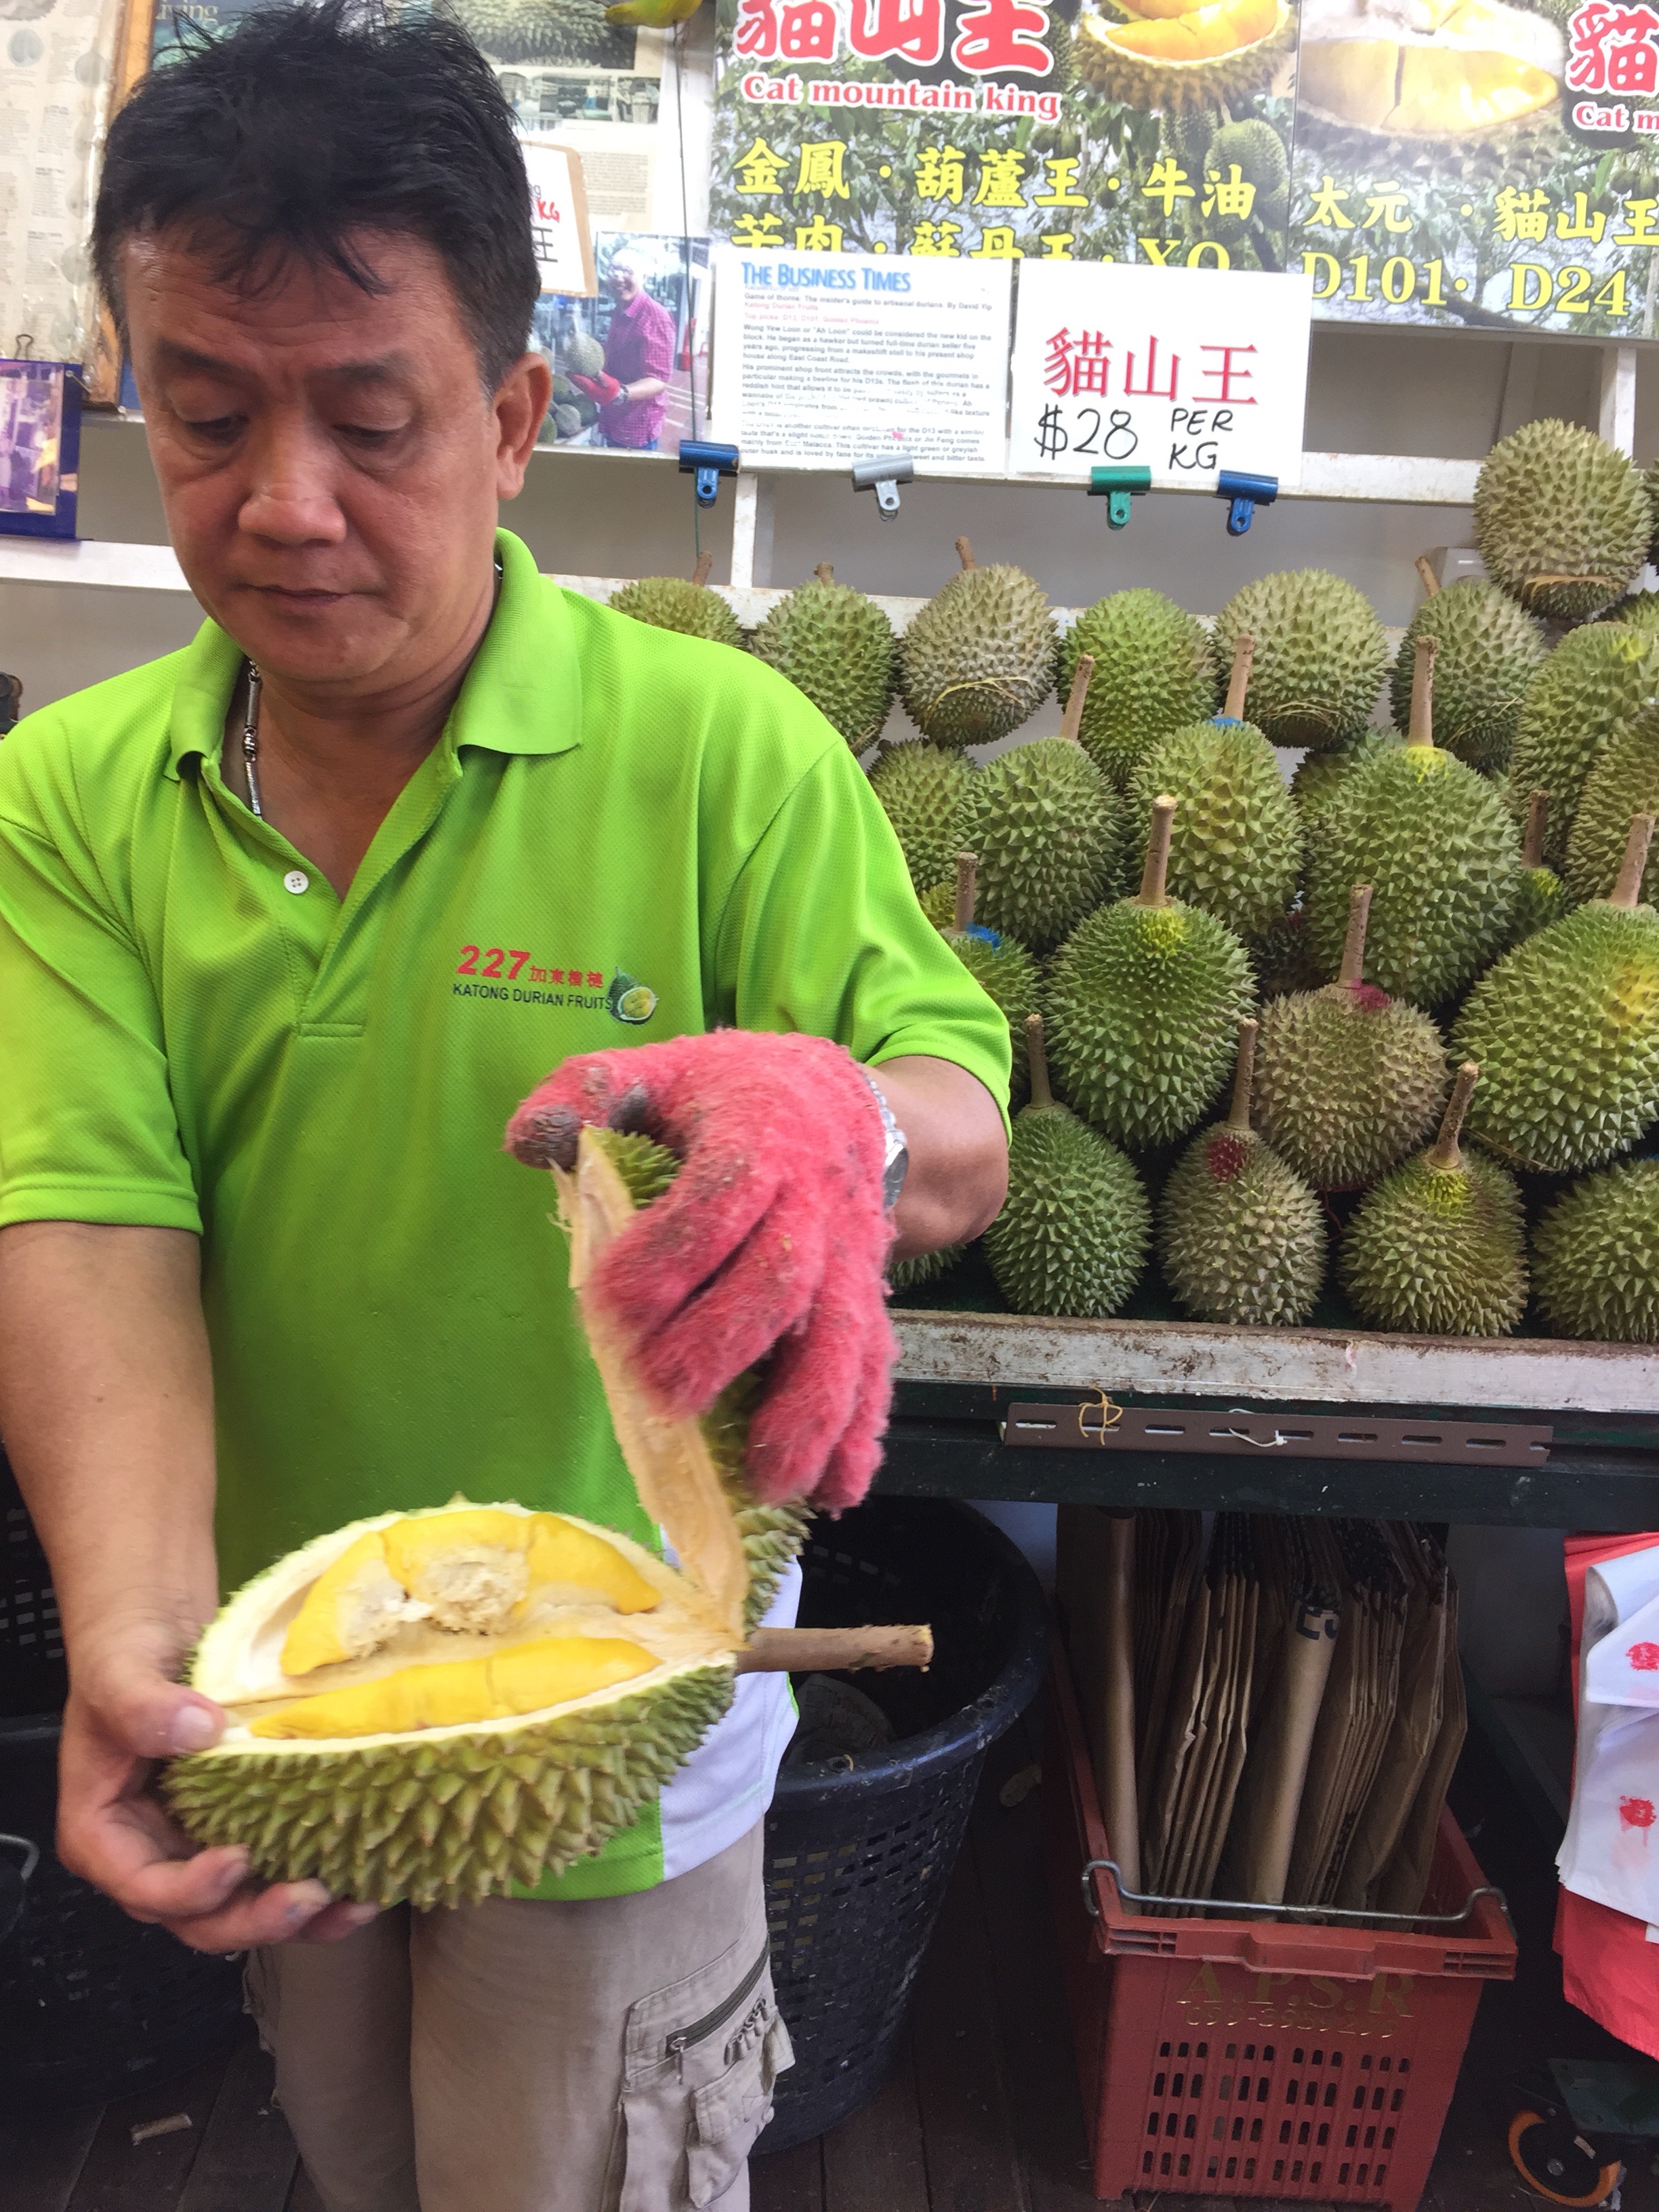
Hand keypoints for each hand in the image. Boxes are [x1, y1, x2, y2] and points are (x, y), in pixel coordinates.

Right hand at [57, 1628, 378, 1952]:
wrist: (155, 1627)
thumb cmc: (125, 1653)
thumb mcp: (119, 1674)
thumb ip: (142, 1707)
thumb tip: (198, 1728)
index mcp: (104, 1835)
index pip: (144, 1888)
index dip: (190, 1890)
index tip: (238, 1857)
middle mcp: (151, 1854)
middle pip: (197, 1918)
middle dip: (253, 1919)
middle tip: (309, 1896)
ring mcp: (196, 1846)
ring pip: (241, 1908)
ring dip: (296, 1918)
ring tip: (351, 1906)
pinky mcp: (240, 1827)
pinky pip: (272, 1869)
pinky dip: (314, 1884)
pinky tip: (362, 1883)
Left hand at [505, 1030, 897, 1509]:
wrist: (846, 1104)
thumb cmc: (735, 1095)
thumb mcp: (665, 1069)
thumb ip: (593, 1091)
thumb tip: (530, 1138)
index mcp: (760, 1135)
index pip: (723, 1193)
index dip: (671, 1250)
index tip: (609, 1303)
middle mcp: (815, 1203)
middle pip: (782, 1279)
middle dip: (724, 1344)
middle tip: (663, 1396)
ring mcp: (849, 1262)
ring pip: (842, 1340)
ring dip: (808, 1415)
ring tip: (766, 1481)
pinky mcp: (866, 1306)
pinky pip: (872, 1373)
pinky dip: (858, 1437)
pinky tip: (833, 1494)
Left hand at [571, 372, 622, 404]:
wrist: (616, 398)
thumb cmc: (613, 390)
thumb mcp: (610, 383)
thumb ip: (603, 378)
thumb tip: (597, 372)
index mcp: (594, 389)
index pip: (583, 382)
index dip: (577, 377)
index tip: (570, 372)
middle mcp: (590, 392)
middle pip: (580, 385)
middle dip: (573, 379)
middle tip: (567, 372)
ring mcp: (590, 393)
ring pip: (581, 386)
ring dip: (575, 381)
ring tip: (570, 375)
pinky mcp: (592, 393)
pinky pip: (583, 387)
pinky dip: (579, 382)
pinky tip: (577, 378)